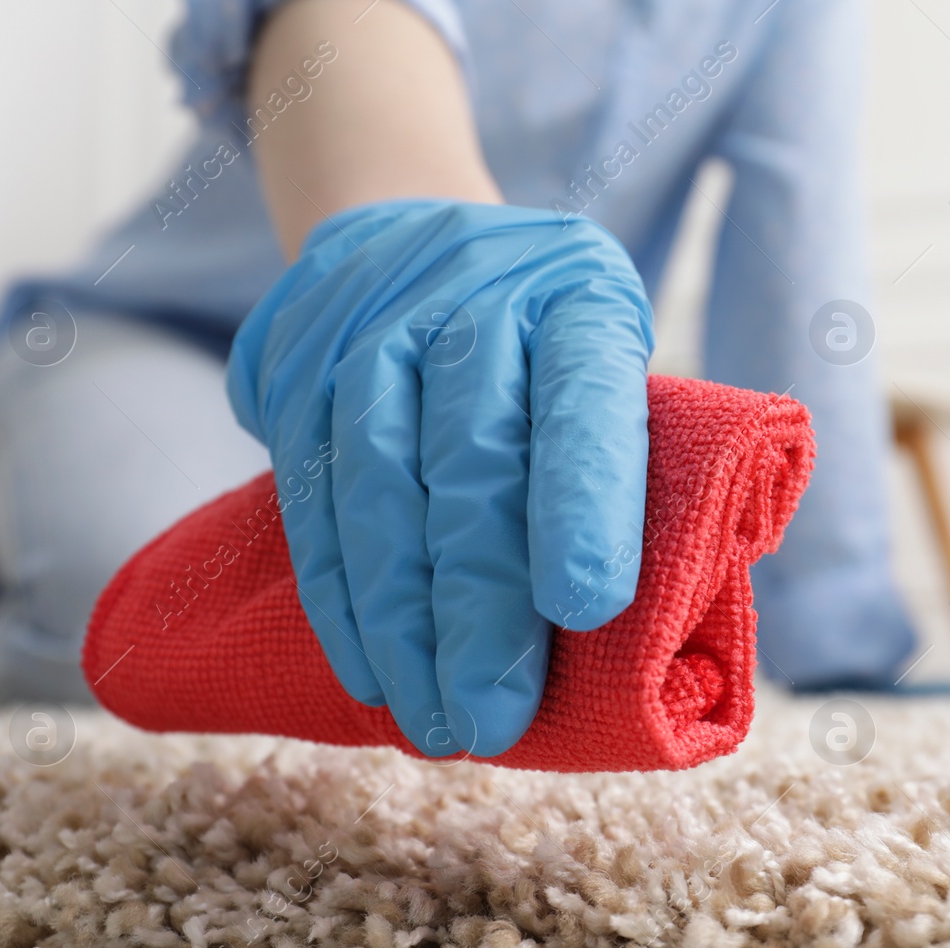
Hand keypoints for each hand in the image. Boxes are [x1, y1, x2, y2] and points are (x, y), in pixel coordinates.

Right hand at [228, 199, 652, 756]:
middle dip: (480, 603)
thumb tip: (655, 629)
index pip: (584, 398)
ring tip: (431, 717)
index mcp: (580, 297)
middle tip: (493, 716)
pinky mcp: (294, 365)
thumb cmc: (544, 339)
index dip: (584, 501)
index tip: (588, 608)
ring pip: (375, 482)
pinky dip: (340, 594)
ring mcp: (371, 325)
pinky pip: (310, 493)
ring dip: (401, 618)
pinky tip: (370, 668)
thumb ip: (633, 462)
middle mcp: (473, 296)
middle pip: (472, 457)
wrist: (407, 228)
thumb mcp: (611, 359)